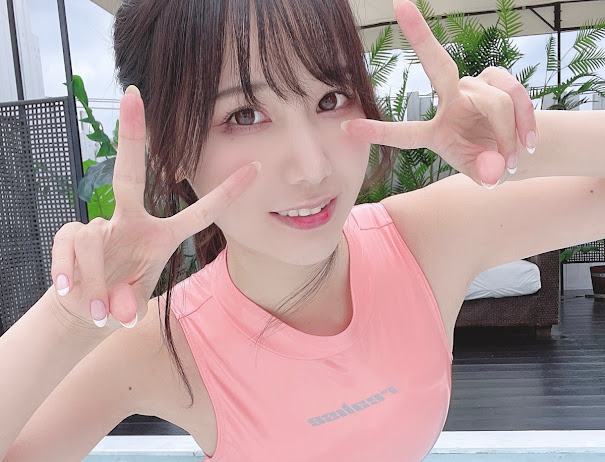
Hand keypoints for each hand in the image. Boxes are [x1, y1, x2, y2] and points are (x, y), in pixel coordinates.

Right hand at [50, 86, 260, 333]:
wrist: (83, 310)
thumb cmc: (119, 296)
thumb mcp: (132, 300)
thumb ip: (129, 302)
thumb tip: (119, 313)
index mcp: (160, 236)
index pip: (199, 212)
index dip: (226, 192)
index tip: (254, 167)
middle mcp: (130, 222)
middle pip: (128, 173)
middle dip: (131, 134)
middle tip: (133, 93)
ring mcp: (99, 226)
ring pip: (92, 237)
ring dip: (96, 282)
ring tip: (100, 313)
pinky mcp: (70, 237)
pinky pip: (70, 249)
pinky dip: (72, 275)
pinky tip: (71, 289)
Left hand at [342, 0, 536, 188]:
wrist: (519, 150)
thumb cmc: (490, 162)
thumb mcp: (485, 174)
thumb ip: (484, 172)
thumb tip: (494, 170)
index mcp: (434, 132)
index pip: (403, 133)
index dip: (377, 132)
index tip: (346, 128)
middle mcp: (450, 101)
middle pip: (436, 64)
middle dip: (420, 35)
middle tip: (400, 5)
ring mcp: (474, 87)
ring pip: (494, 101)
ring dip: (508, 133)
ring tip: (514, 159)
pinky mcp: (498, 80)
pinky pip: (514, 94)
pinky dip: (525, 120)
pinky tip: (528, 141)